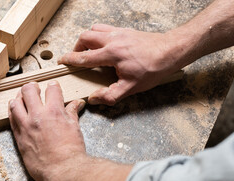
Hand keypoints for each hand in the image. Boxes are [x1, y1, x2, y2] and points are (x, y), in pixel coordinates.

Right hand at [8, 81, 131, 180]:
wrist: (63, 172)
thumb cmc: (44, 169)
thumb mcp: (26, 154)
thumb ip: (24, 137)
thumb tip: (26, 131)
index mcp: (22, 128)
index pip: (14, 106)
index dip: (18, 100)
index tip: (22, 100)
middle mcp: (34, 118)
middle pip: (28, 90)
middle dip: (32, 87)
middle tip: (37, 90)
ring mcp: (52, 115)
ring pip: (50, 89)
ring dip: (53, 88)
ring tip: (55, 91)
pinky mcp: (68, 117)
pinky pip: (73, 103)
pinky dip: (76, 103)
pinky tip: (78, 104)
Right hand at [58, 24, 181, 105]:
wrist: (171, 51)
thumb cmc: (153, 68)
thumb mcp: (132, 87)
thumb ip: (110, 95)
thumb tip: (94, 99)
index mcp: (111, 54)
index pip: (84, 57)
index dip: (70, 59)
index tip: (62, 61)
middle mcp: (112, 40)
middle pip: (85, 38)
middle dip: (76, 48)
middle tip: (77, 58)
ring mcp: (119, 33)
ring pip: (94, 29)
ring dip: (87, 39)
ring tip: (88, 51)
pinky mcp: (125, 30)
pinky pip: (105, 28)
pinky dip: (98, 35)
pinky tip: (104, 45)